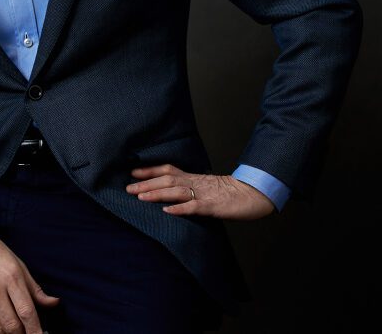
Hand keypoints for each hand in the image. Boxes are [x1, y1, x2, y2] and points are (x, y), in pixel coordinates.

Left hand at [127, 164, 273, 219]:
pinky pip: (194, 207)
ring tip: (140, 197)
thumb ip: (190, 188)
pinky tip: (167, 211)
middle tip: (127, 188)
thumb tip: (171, 194)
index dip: (149, 171)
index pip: (168, 170)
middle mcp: (195, 183)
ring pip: (177, 191)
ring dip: (157, 194)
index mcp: (194, 178)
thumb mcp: (206, 187)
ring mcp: (204, 194)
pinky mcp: (213, 206)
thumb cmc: (229, 192)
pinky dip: (179, 209)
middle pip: (167, 180)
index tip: (132, 173)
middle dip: (146, 184)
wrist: (253, 194)